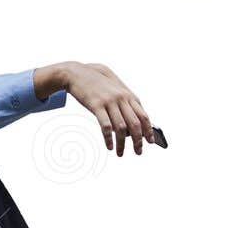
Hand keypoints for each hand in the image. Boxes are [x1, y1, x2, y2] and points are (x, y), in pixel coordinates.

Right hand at [36, 61, 154, 155]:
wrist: (77, 74)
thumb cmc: (96, 84)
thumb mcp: (114, 91)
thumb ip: (124, 104)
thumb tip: (130, 125)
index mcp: (128, 96)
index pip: (144, 116)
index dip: (148, 130)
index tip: (149, 142)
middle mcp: (121, 98)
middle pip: (135, 124)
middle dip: (138, 141)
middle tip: (138, 152)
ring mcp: (109, 101)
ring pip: (121, 127)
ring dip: (122, 144)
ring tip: (120, 153)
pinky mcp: (96, 105)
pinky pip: (106, 126)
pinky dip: (108, 138)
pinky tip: (108, 146)